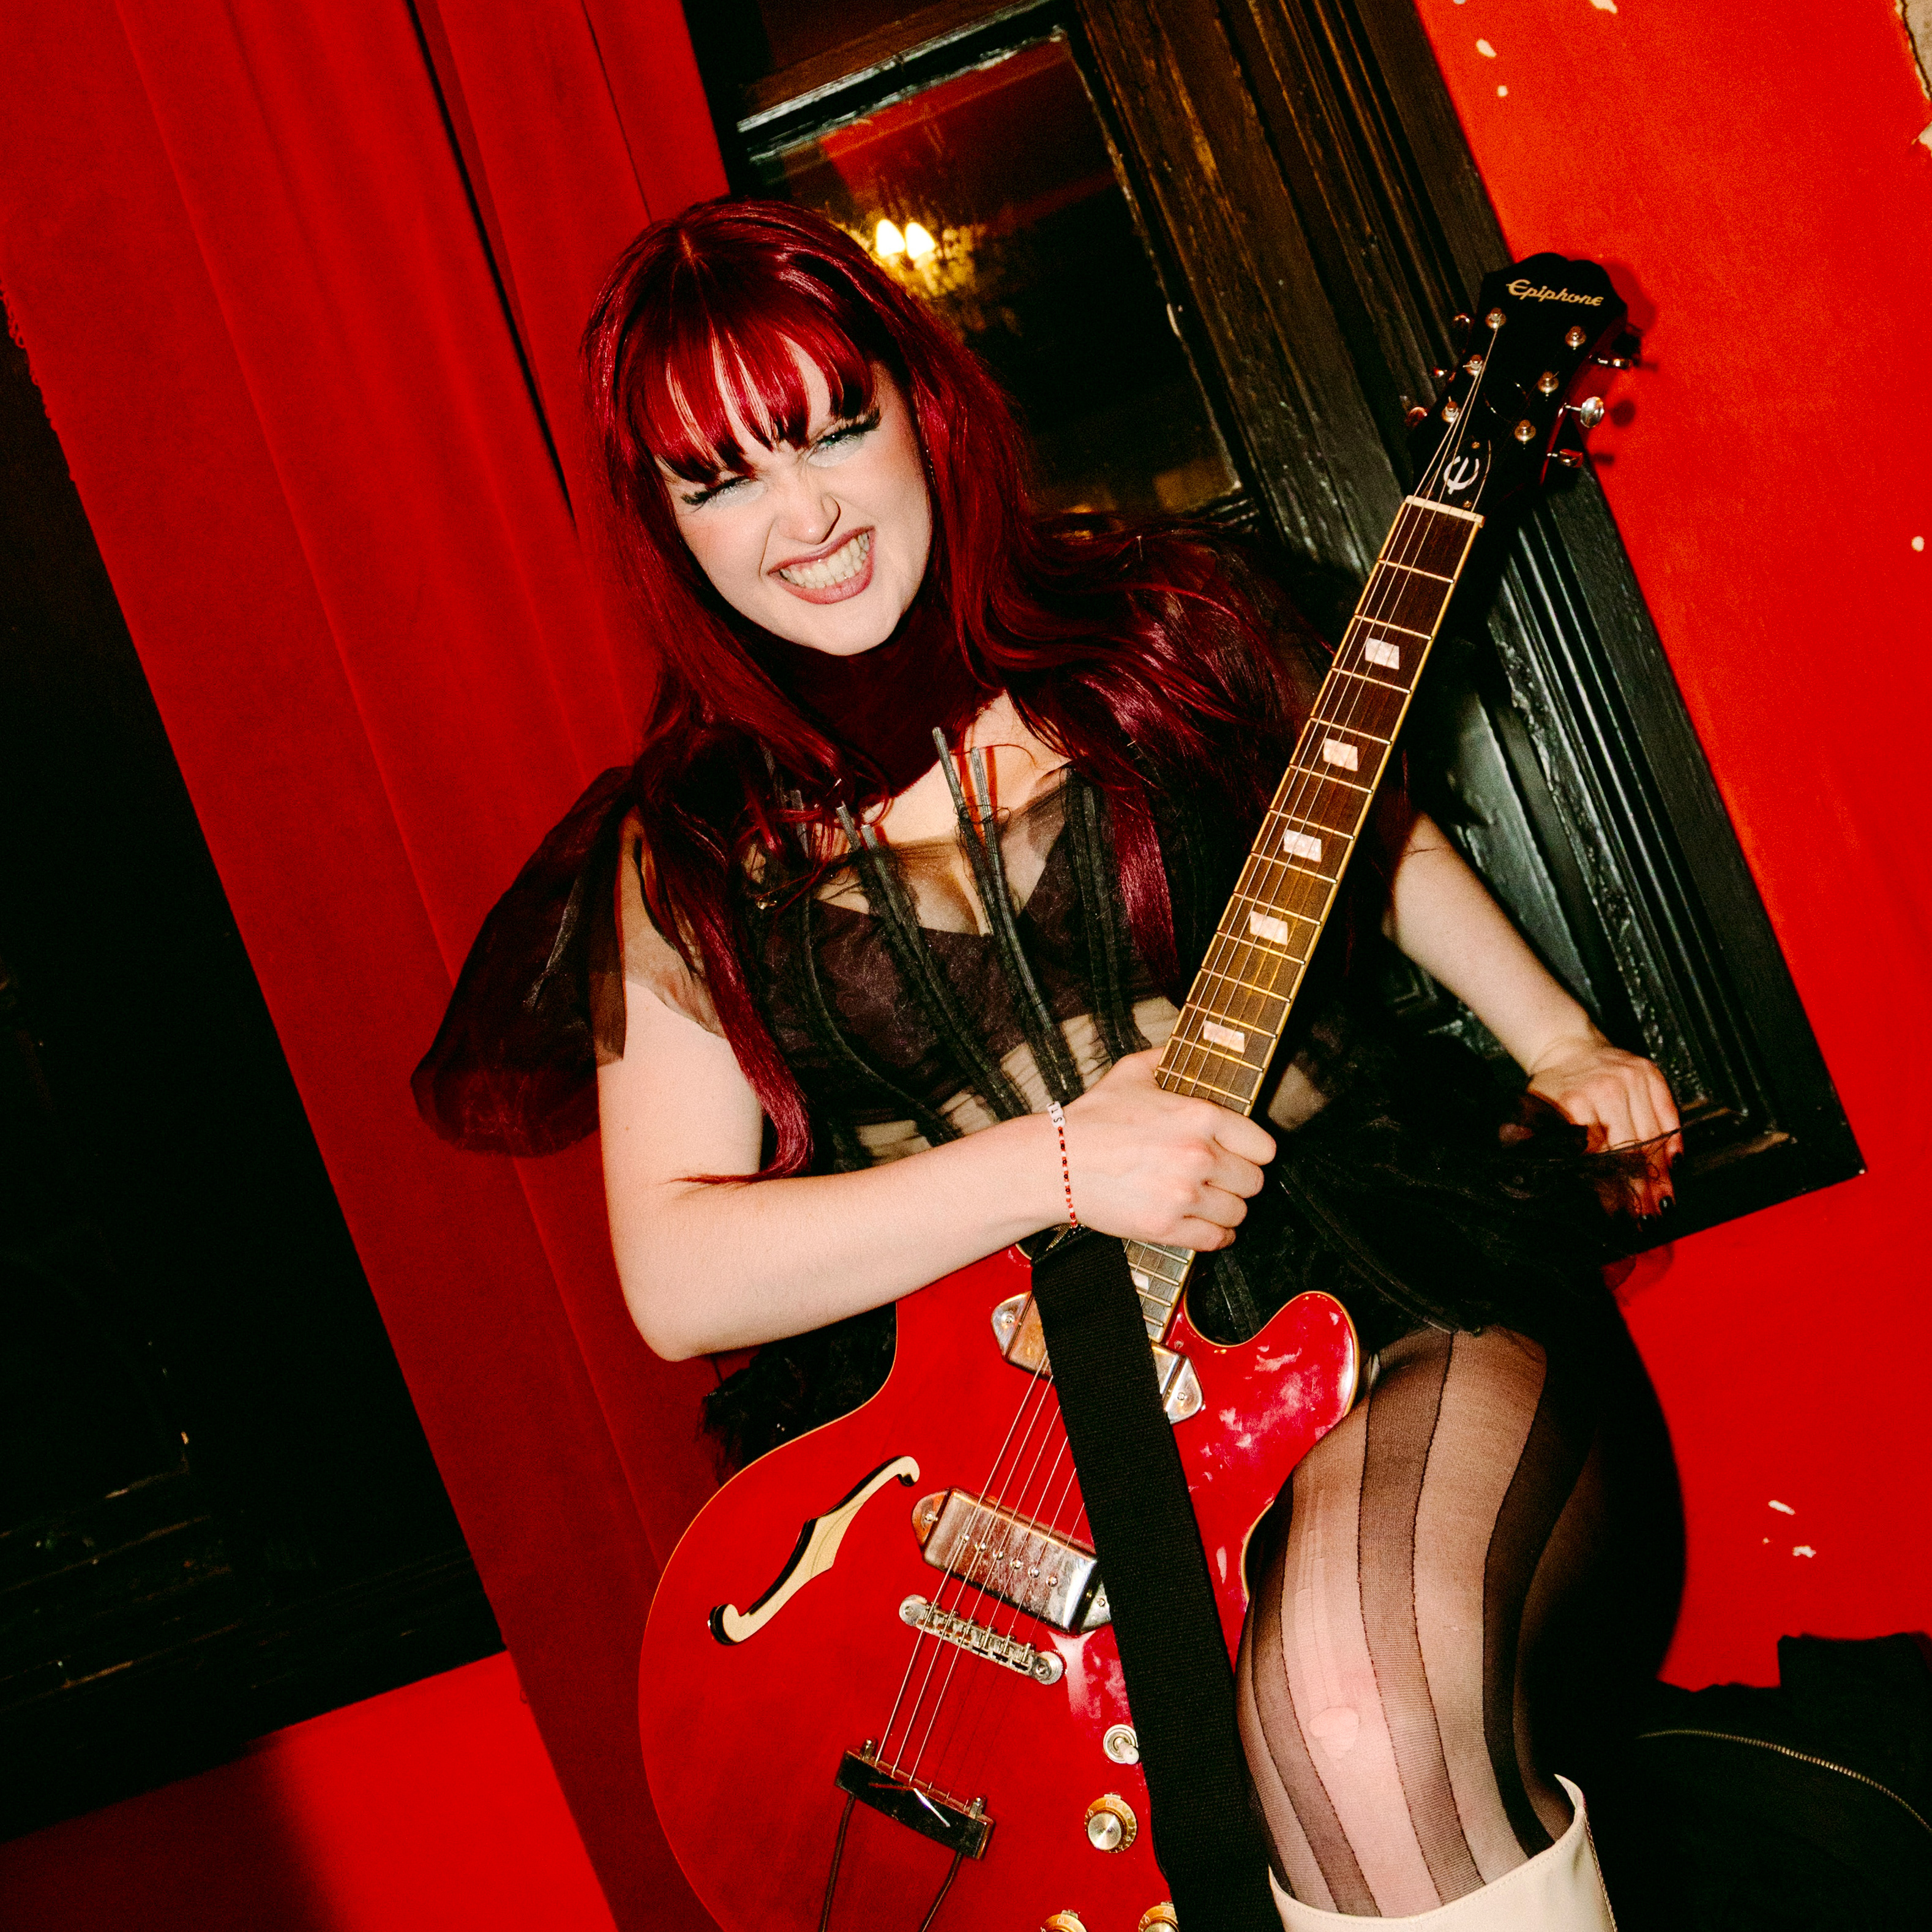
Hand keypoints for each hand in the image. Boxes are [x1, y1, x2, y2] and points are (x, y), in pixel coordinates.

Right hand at [1058, 1049, 1276, 1249]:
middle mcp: (1198, 1157)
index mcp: (1199, 1117)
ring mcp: (1183, 1195)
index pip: (1264, 1146)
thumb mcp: (1132, 1072)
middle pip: (1254, 1181)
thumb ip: (1169, 1057)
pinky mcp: (1166, 1227)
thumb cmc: (1091, 1118)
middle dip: (1239, 1179)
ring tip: (1209, 1199)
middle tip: (1220, 1176)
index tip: (1242, 1153)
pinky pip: (1216, 1239)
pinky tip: (1204, 1222)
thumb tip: (1194, 1043)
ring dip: (1227, 1207)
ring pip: (1238, 1212)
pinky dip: (1215, 1234)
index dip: (1253, 1150)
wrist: (1056, 1163)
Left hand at [1524, 1031, 1681, 1215]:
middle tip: (1648, 1219)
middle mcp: (1606, 1088)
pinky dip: (1674, 1142)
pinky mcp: (1650, 1074)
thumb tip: (1549, 1185)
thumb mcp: (1537, 1116)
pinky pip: (1669, 1114)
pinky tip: (1674, 1167)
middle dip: (1641, 1188)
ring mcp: (1632, 1079)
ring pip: (1654, 1136)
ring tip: (1664, 1203)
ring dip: (1661, 1174)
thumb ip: (1544, 1147)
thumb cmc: (1554, 1089)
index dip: (1610, 1188)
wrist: (1568, 1048)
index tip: (1618, 1214)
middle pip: (1632, 1149)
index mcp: (1575, 1102)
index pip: (1599, 1154)